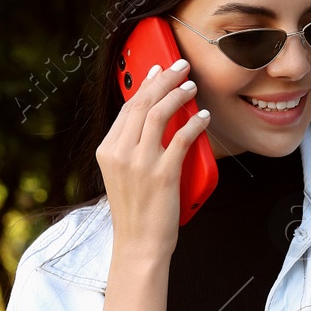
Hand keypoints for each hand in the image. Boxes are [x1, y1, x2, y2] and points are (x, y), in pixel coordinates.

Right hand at [94, 58, 210, 263]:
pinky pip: (181, 139)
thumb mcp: (123, 174)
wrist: (139, 244)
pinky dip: (194, 124)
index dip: (145, 85)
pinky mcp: (162, 175)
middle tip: (181, 67)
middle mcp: (120, 153)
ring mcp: (140, 163)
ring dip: (178, 95)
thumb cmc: (136, 212)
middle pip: (142, 103)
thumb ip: (131, 149)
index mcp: (107, 150)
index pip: (127, 107)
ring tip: (192, 86)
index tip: (158, 70)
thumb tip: (152, 121)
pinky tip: (203, 117)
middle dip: (163, 80)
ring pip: (158, 114)